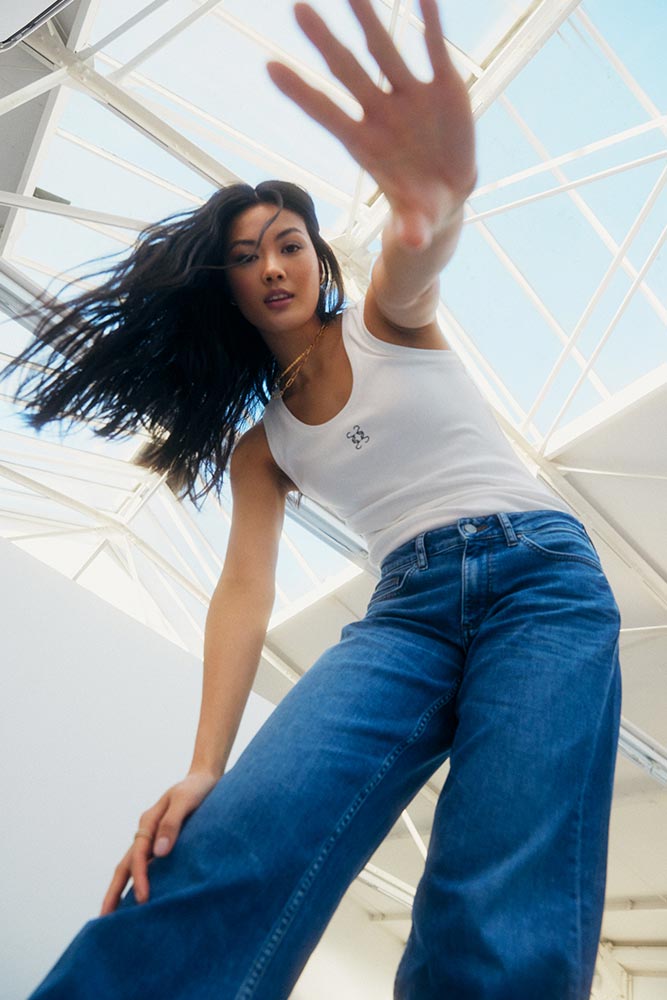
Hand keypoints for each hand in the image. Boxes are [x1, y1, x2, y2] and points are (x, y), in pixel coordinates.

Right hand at [99, 770, 218, 915]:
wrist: (206, 778)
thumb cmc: (197, 788)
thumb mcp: (186, 801)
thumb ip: (172, 823)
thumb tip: (159, 853)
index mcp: (148, 822)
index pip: (138, 856)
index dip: (139, 878)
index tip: (144, 899)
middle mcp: (146, 832)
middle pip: (124, 866)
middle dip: (113, 892)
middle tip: (103, 919)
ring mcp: (152, 839)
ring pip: (130, 868)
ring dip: (120, 890)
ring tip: (113, 917)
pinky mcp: (162, 844)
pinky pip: (145, 867)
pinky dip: (137, 883)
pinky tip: (139, 901)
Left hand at [268, 0, 476, 249]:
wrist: (448, 193)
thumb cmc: (420, 207)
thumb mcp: (418, 222)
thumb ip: (412, 226)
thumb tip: (412, 242)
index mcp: (365, 143)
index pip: (325, 113)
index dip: (300, 93)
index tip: (270, 68)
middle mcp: (383, 112)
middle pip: (347, 72)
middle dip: (325, 42)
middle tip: (298, 8)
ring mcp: (411, 96)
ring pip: (385, 50)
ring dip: (369, 20)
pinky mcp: (444, 88)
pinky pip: (434, 49)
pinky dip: (430, 21)